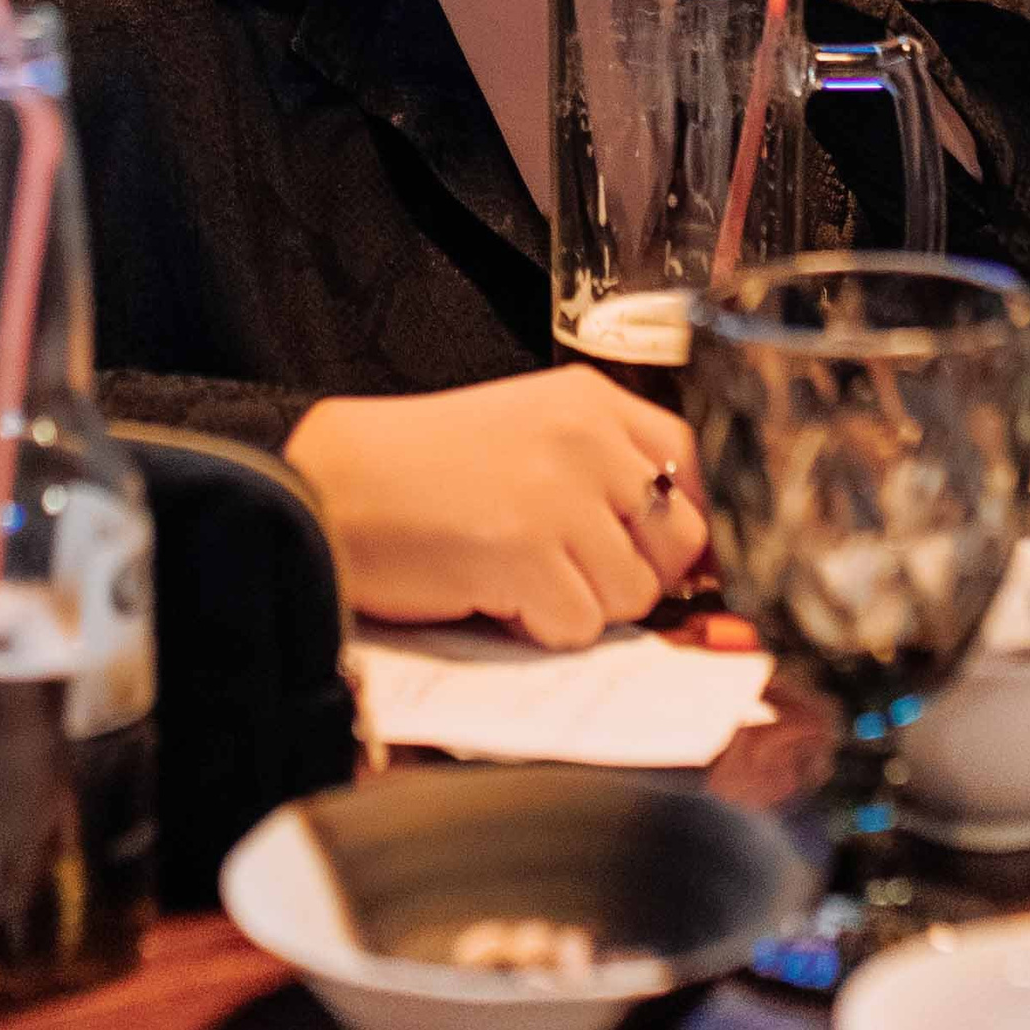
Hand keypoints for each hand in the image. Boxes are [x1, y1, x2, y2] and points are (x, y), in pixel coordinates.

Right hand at [285, 369, 709, 648]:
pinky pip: (579, 626)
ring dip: (582, 603)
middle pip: (682, 538)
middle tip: (570, 569)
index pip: (694, 462)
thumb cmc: (425, 468)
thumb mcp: (529, 433)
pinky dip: (539, 628)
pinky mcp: (526, 554)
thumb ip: (605, 469)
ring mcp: (558, 496)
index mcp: (590, 400)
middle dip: (637, 572)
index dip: (688, 522)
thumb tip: (692, 553)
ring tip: (518, 574)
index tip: (660, 553)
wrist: (335, 483)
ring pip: (635, 593)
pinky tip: (493, 593)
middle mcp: (585, 439)